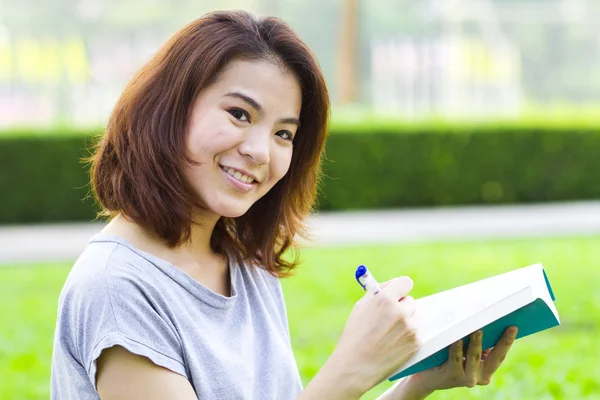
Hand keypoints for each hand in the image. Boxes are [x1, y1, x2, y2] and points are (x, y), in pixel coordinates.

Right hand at [329, 277, 419, 393]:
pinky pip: (415, 332)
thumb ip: (377, 293)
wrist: (356, 366)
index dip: (400, 288)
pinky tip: (393, 343)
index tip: (397, 293)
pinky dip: (407, 335)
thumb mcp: (360, 307)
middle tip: (389, 316)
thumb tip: (390, 286)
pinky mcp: (416, 342)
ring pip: (414, 316)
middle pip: (410, 300)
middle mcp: (400, 312)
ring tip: (388, 333)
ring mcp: (410, 328)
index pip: (405, 282)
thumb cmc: (355, 335)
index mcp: (385, 299)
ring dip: (406, 320)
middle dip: (401, 306)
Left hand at [404, 326, 517, 396]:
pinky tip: (457, 339)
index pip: (500, 355)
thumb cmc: (446, 358)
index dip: (507, 342)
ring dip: (477, 342)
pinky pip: (455, 359)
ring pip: (474, 357)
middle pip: (494, 358)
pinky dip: (457, 348)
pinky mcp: (452, 376)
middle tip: (507, 327)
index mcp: (486, 370)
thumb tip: (483, 320)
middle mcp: (479, 376)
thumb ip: (476, 343)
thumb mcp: (464, 351)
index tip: (514, 327)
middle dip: (502, 342)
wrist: (425, 376)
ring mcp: (467, 378)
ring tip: (478, 329)